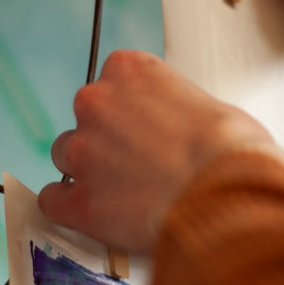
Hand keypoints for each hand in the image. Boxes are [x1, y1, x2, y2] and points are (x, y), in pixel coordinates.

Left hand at [38, 50, 283, 253]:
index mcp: (128, 69)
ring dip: (86, 171)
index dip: (128, 110)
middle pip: (85, 118)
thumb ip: (174, 109)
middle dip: (105, 139)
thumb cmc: (231, 149)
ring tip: (120, 192)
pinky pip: (52, 201)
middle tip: (137, 163)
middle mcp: (96, 102)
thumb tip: (180, 134)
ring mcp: (83, 152)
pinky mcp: (79, 200)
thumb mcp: (207, 103)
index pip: (111, 81)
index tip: (144, 127)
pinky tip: (90, 214)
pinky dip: (67, 208)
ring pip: (64, 156)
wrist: (226, 190)